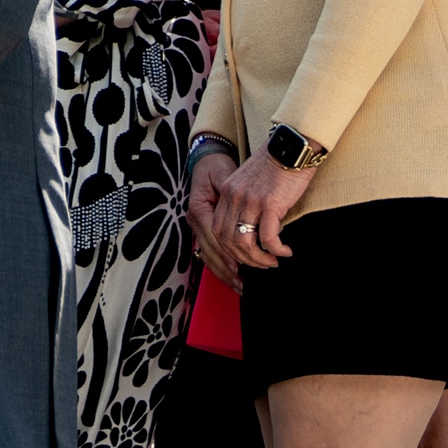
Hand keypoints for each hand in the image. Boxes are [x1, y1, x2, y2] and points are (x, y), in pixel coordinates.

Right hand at [186, 144, 241, 282]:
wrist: (206, 160)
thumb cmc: (216, 166)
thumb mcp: (224, 173)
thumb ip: (232, 192)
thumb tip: (244, 207)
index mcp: (199, 209)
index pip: (216, 240)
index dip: (234, 254)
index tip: (252, 264)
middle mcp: (195, 221)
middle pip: (213, 253)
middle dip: (231, 270)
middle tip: (251, 281)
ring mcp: (197, 227)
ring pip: (209, 258)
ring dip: (226, 274)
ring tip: (242, 287)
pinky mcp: (203, 230)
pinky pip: (210, 253)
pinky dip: (221, 267)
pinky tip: (233, 278)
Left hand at [196, 147, 312, 276]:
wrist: (292, 145)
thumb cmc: (276, 164)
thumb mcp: (250, 181)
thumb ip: (244, 201)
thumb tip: (249, 228)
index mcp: (227, 191)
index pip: (217, 229)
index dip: (228, 249)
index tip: (242, 257)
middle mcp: (234, 196)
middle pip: (227, 240)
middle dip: (243, 259)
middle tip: (260, 264)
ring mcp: (250, 201)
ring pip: (244, 243)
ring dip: (258, 259)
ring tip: (272, 262)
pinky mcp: (270, 204)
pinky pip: (268, 238)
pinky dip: (276, 250)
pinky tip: (285, 251)